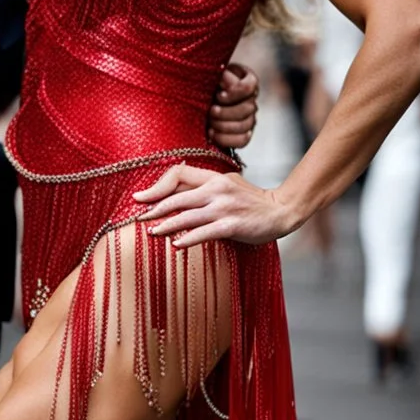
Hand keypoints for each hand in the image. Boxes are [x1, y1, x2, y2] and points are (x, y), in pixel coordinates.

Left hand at [132, 163, 294, 247]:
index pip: (178, 175)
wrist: (280, 210)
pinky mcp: (232, 225)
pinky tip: (176, 244)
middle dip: (154, 209)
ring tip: (151, 232)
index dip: (156, 186)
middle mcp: (217, 190)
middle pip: (176, 197)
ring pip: (187, 216)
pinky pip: (204, 232)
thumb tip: (175, 189)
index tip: (141, 197)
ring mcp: (224, 207)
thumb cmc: (250, 199)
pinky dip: (187, 239)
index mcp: (214, 178)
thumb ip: (204, 186)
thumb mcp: (227, 184)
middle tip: (139, 218)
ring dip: (165, 225)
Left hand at [207, 61, 257, 148]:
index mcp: (246, 80)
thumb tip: (224, 78)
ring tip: (209, 123)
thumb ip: (220, 75)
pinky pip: (242, 140)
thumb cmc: (206, 82)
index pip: (249, 87)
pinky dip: (226, 139)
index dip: (234, 93)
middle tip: (211, 111)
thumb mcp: (212, 74)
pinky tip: (212, 134)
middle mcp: (251, 99)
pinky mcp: (244, 133)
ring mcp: (250, 117)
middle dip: (226, 112)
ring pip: (246, 125)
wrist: (197, 98)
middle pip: (248, 108)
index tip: (218, 95)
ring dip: (224, 125)